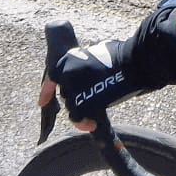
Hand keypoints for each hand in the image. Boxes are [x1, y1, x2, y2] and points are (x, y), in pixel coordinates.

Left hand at [38, 0, 175, 132]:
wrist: (133, 64)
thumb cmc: (120, 56)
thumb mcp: (95, 52)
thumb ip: (84, 64)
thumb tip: (84, 73)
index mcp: (66, 60)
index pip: (51, 79)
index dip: (46, 91)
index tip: (42, 101)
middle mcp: (65, 75)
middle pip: (66, 96)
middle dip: (77, 99)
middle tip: (93, 97)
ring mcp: (73, 90)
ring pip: (72, 108)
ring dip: (83, 110)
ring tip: (99, 105)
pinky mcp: (84, 103)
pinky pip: (79, 118)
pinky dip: (84, 123)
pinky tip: (92, 123)